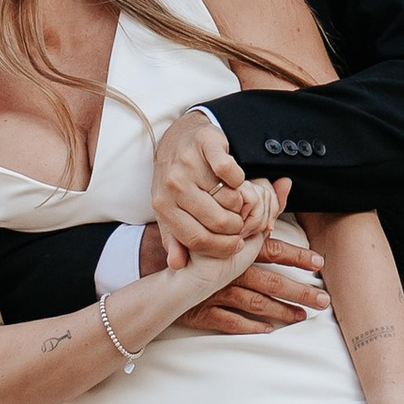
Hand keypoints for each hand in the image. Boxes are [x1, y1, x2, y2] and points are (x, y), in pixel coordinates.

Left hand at [153, 103, 257, 258]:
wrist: (178, 139)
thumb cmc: (176, 181)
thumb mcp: (170, 212)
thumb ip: (174, 240)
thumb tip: (177, 265)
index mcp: (162, 206)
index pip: (197, 239)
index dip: (221, 247)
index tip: (235, 245)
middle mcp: (173, 185)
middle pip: (217, 222)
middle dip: (235, 228)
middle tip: (239, 223)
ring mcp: (189, 164)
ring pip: (229, 200)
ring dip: (239, 204)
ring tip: (236, 201)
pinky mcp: (206, 145)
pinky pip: (232, 172)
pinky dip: (240, 179)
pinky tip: (235, 180)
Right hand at [157, 215, 328, 338]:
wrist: (148, 258)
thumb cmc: (187, 236)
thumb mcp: (220, 215)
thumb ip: (255, 201)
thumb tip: (284, 182)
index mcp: (236, 248)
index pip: (274, 250)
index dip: (298, 256)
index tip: (319, 262)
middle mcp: (230, 271)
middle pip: (272, 283)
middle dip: (300, 291)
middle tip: (323, 300)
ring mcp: (217, 293)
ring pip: (256, 305)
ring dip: (281, 312)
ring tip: (302, 317)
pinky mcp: (202, 311)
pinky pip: (229, 322)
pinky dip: (249, 326)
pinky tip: (266, 329)